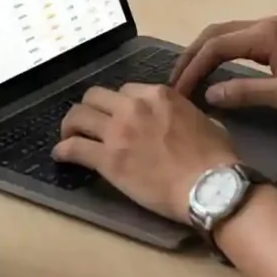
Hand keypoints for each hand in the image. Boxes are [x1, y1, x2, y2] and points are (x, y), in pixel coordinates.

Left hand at [53, 83, 241, 222]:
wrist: (211, 187)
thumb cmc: (216, 158)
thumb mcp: (204, 121)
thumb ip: (185, 113)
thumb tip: (182, 120)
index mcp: (157, 95)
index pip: (125, 90)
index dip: (119, 104)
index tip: (118, 117)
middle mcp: (133, 107)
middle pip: (94, 96)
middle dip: (90, 108)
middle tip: (88, 123)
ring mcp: (117, 133)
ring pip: (78, 116)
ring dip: (70, 125)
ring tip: (68, 135)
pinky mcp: (108, 160)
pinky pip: (74, 148)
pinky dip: (63, 151)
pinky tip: (60, 155)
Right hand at [172, 15, 276, 121]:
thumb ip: (246, 93)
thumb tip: (209, 94)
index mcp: (265, 35)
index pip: (215, 46)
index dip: (192, 68)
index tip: (178, 92)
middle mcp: (264, 24)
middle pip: (215, 33)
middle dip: (191, 57)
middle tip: (175, 83)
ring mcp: (272, 28)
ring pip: (225, 34)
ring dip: (204, 53)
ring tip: (188, 77)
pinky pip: (237, 39)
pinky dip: (219, 52)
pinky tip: (213, 69)